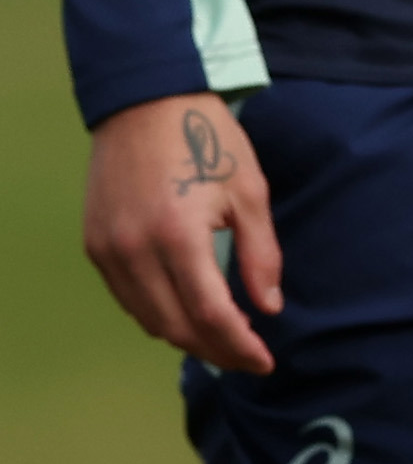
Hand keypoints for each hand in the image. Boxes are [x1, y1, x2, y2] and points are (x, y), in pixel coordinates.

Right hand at [85, 96, 282, 373]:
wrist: (144, 102)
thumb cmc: (206, 140)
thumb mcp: (249, 191)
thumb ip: (260, 255)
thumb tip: (268, 306)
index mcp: (178, 236)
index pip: (209, 315)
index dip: (239, 346)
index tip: (265, 362)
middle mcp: (134, 251)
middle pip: (175, 327)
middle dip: (215, 350)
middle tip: (248, 357)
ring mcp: (107, 250)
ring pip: (146, 318)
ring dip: (185, 337)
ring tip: (222, 341)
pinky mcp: (93, 245)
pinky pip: (126, 298)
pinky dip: (156, 314)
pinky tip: (185, 313)